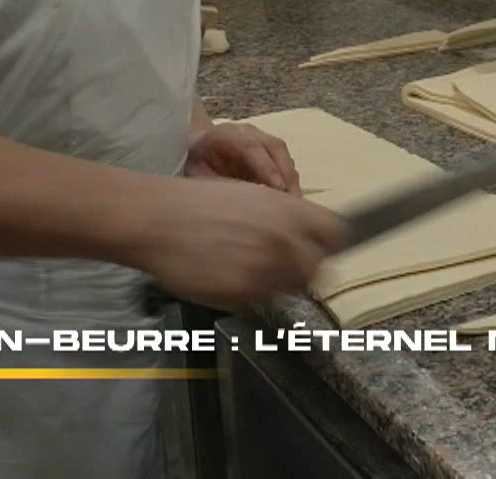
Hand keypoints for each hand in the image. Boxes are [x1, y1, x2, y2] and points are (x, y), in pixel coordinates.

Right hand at [128, 178, 348, 307]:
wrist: (158, 220)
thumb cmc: (201, 204)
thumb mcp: (254, 195)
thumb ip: (289, 214)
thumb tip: (315, 231)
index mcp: (288, 211)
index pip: (337, 234)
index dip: (334, 244)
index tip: (328, 249)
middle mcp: (282, 239)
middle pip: (319, 268)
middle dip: (306, 268)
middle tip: (283, 266)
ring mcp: (263, 268)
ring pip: (291, 289)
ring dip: (278, 283)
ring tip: (250, 268)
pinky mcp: (241, 293)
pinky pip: (261, 301)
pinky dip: (251, 295)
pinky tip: (230, 276)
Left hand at [186, 123, 301, 194]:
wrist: (198, 148)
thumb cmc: (196, 164)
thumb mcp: (197, 176)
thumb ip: (218, 185)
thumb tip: (242, 201)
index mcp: (225, 134)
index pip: (250, 146)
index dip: (265, 166)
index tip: (277, 189)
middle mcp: (247, 131)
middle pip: (274, 147)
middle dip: (285, 174)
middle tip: (292, 201)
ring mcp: (261, 137)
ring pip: (283, 154)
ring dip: (290, 178)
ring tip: (294, 204)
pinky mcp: (270, 148)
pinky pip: (284, 161)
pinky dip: (289, 179)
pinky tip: (290, 198)